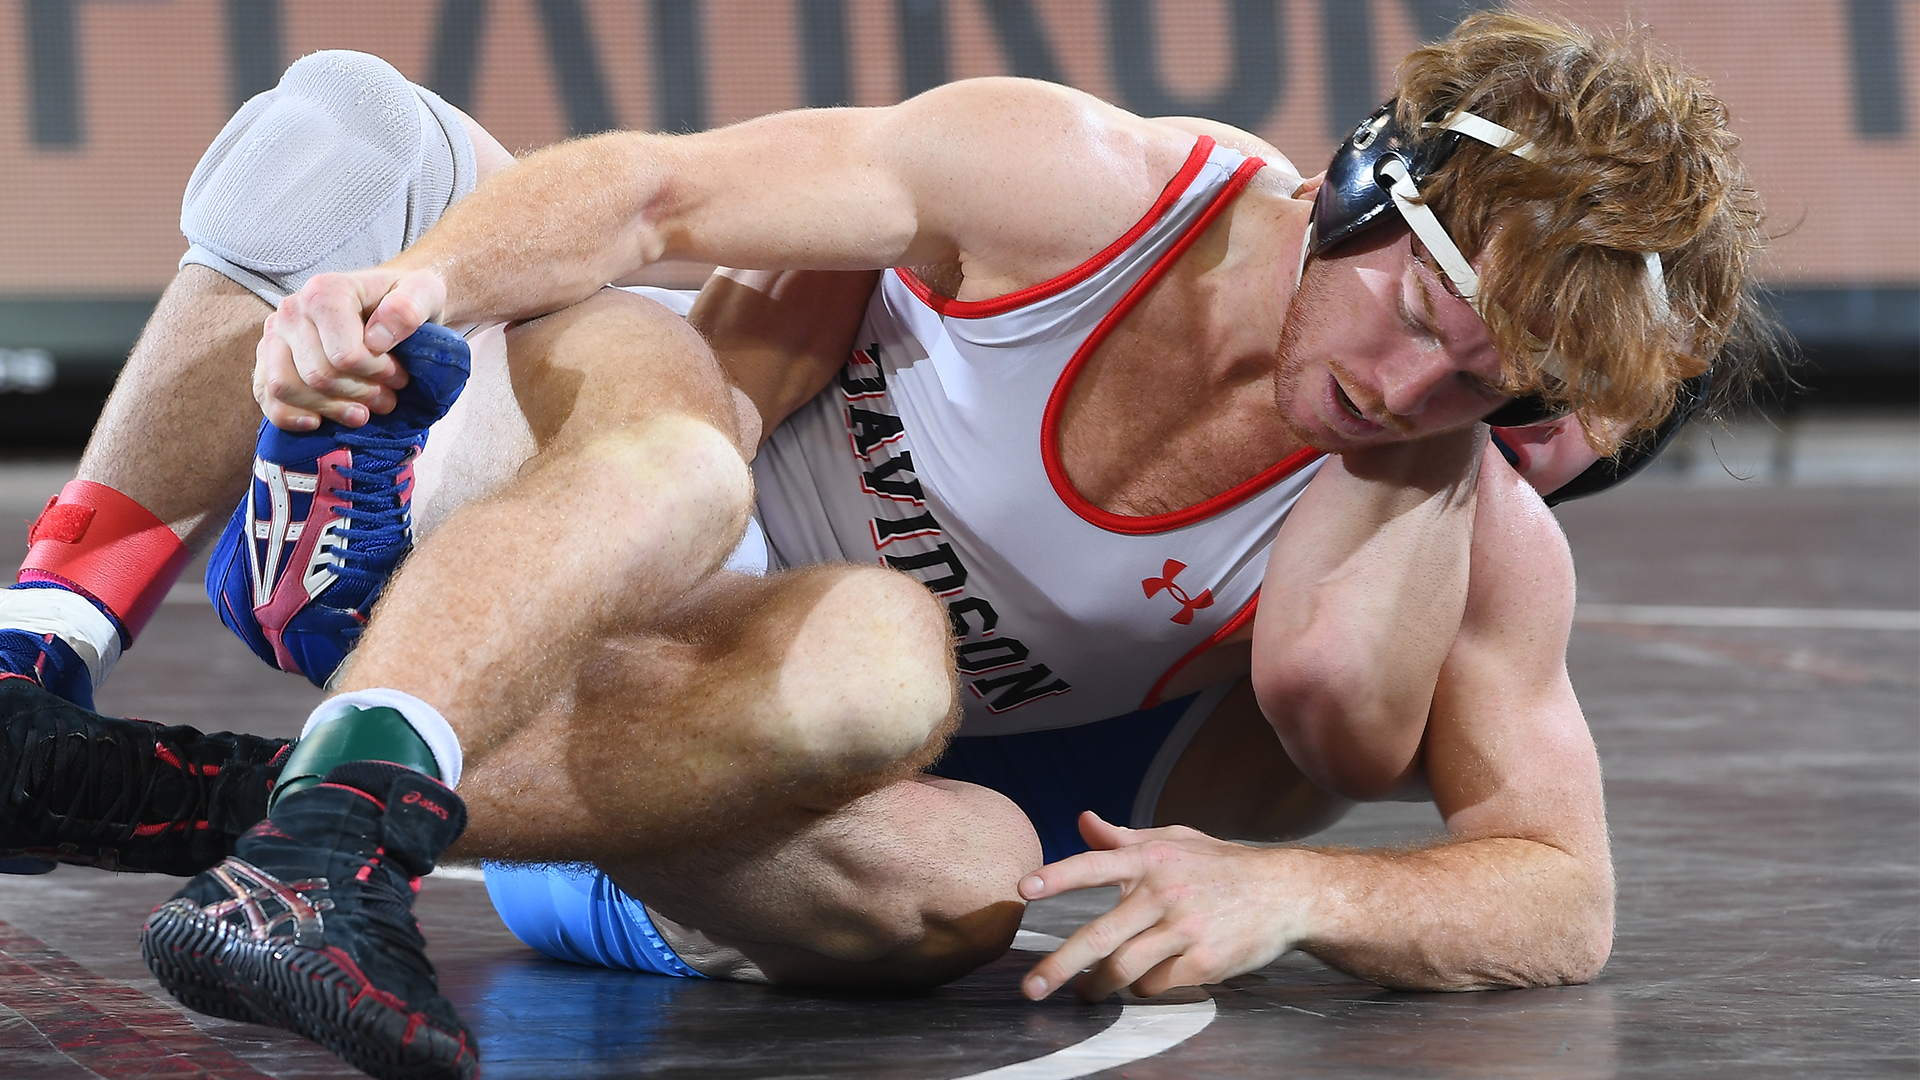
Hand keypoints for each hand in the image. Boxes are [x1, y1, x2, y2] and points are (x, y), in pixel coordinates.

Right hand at [254, 267, 448, 429]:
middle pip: (318, 376)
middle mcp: (291, 310)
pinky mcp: (269, 360)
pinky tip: (319, 422)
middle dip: (360, 394)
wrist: (390, 302)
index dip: (377, 374)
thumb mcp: (425, 293)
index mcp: (324, 291)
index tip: (400, 375)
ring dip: (329, 409)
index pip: (344, 356)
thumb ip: (409, 307)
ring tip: (363, 411)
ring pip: (286, 388)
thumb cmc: (406, 300)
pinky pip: (266, 397)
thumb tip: (377, 338)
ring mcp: (275, 336)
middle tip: (387, 397)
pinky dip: (289, 416)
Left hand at [1016, 812, 1306, 1000]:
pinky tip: (1142, 982)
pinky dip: (1141, 988)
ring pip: (1123, 969)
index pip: (1095, 864)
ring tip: (1084, 993)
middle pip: (1099, 937)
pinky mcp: (1204, 962)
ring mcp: (1185, 930)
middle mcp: (1164, 893)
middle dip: (1059, 967)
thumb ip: (1124, 838)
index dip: (1058, 876)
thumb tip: (1082, 821)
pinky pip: (1155, 985)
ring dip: (1096, 987)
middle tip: (1030, 989)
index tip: (1023, 890)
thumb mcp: (1175, 840)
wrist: (1286, 893)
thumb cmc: (1221, 867)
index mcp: (1152, 858)